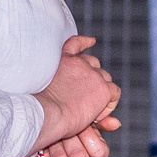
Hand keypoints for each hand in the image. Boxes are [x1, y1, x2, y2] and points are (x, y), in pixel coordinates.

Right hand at [33, 34, 122, 154]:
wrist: (44, 113)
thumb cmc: (41, 111)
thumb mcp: (45, 95)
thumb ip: (62, 93)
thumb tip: (98, 108)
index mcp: (62, 60)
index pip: (75, 44)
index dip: (84, 42)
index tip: (91, 41)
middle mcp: (79, 63)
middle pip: (95, 66)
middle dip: (93, 81)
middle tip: (83, 101)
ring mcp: (93, 75)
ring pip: (106, 80)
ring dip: (100, 94)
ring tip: (87, 112)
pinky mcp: (103, 88)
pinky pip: (114, 94)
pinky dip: (108, 105)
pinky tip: (95, 115)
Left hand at [39, 126, 109, 156]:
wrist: (50, 133)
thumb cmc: (71, 125)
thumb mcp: (88, 120)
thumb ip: (102, 121)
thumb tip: (115, 124)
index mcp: (99, 156)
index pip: (99, 153)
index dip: (88, 137)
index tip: (80, 126)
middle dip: (69, 141)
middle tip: (63, 130)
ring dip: (55, 148)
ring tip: (53, 138)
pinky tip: (46, 150)